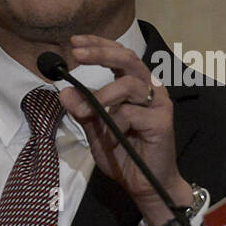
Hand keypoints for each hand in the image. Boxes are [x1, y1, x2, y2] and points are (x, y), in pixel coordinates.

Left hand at [56, 34, 191, 225]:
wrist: (142, 183)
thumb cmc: (122, 153)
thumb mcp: (95, 130)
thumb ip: (82, 111)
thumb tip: (63, 92)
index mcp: (133, 86)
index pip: (118, 55)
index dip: (98, 45)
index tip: (75, 42)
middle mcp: (148, 88)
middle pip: (128, 58)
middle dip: (101, 53)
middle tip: (76, 54)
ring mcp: (158, 103)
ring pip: (130, 83)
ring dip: (103, 94)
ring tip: (87, 109)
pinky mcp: (162, 120)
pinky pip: (132, 112)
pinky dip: (116, 122)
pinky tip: (114, 135)